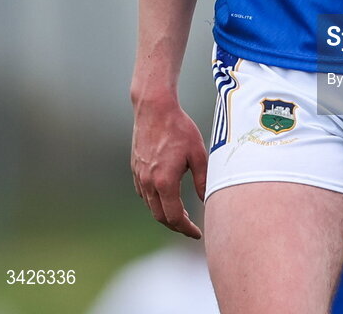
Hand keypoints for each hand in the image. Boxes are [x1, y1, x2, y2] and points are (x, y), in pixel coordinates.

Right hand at [131, 97, 207, 237]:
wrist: (155, 109)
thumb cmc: (179, 128)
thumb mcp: (198, 153)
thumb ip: (202, 180)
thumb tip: (206, 201)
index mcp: (165, 182)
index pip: (174, 217)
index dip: (186, 229)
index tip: (197, 233)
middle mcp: (148, 183)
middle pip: (160, 217)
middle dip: (176, 225)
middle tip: (190, 227)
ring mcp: (139, 176)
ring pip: (151, 206)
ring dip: (165, 214)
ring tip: (181, 214)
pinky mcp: (135, 168)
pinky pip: (144, 193)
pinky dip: (155, 201)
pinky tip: (166, 197)